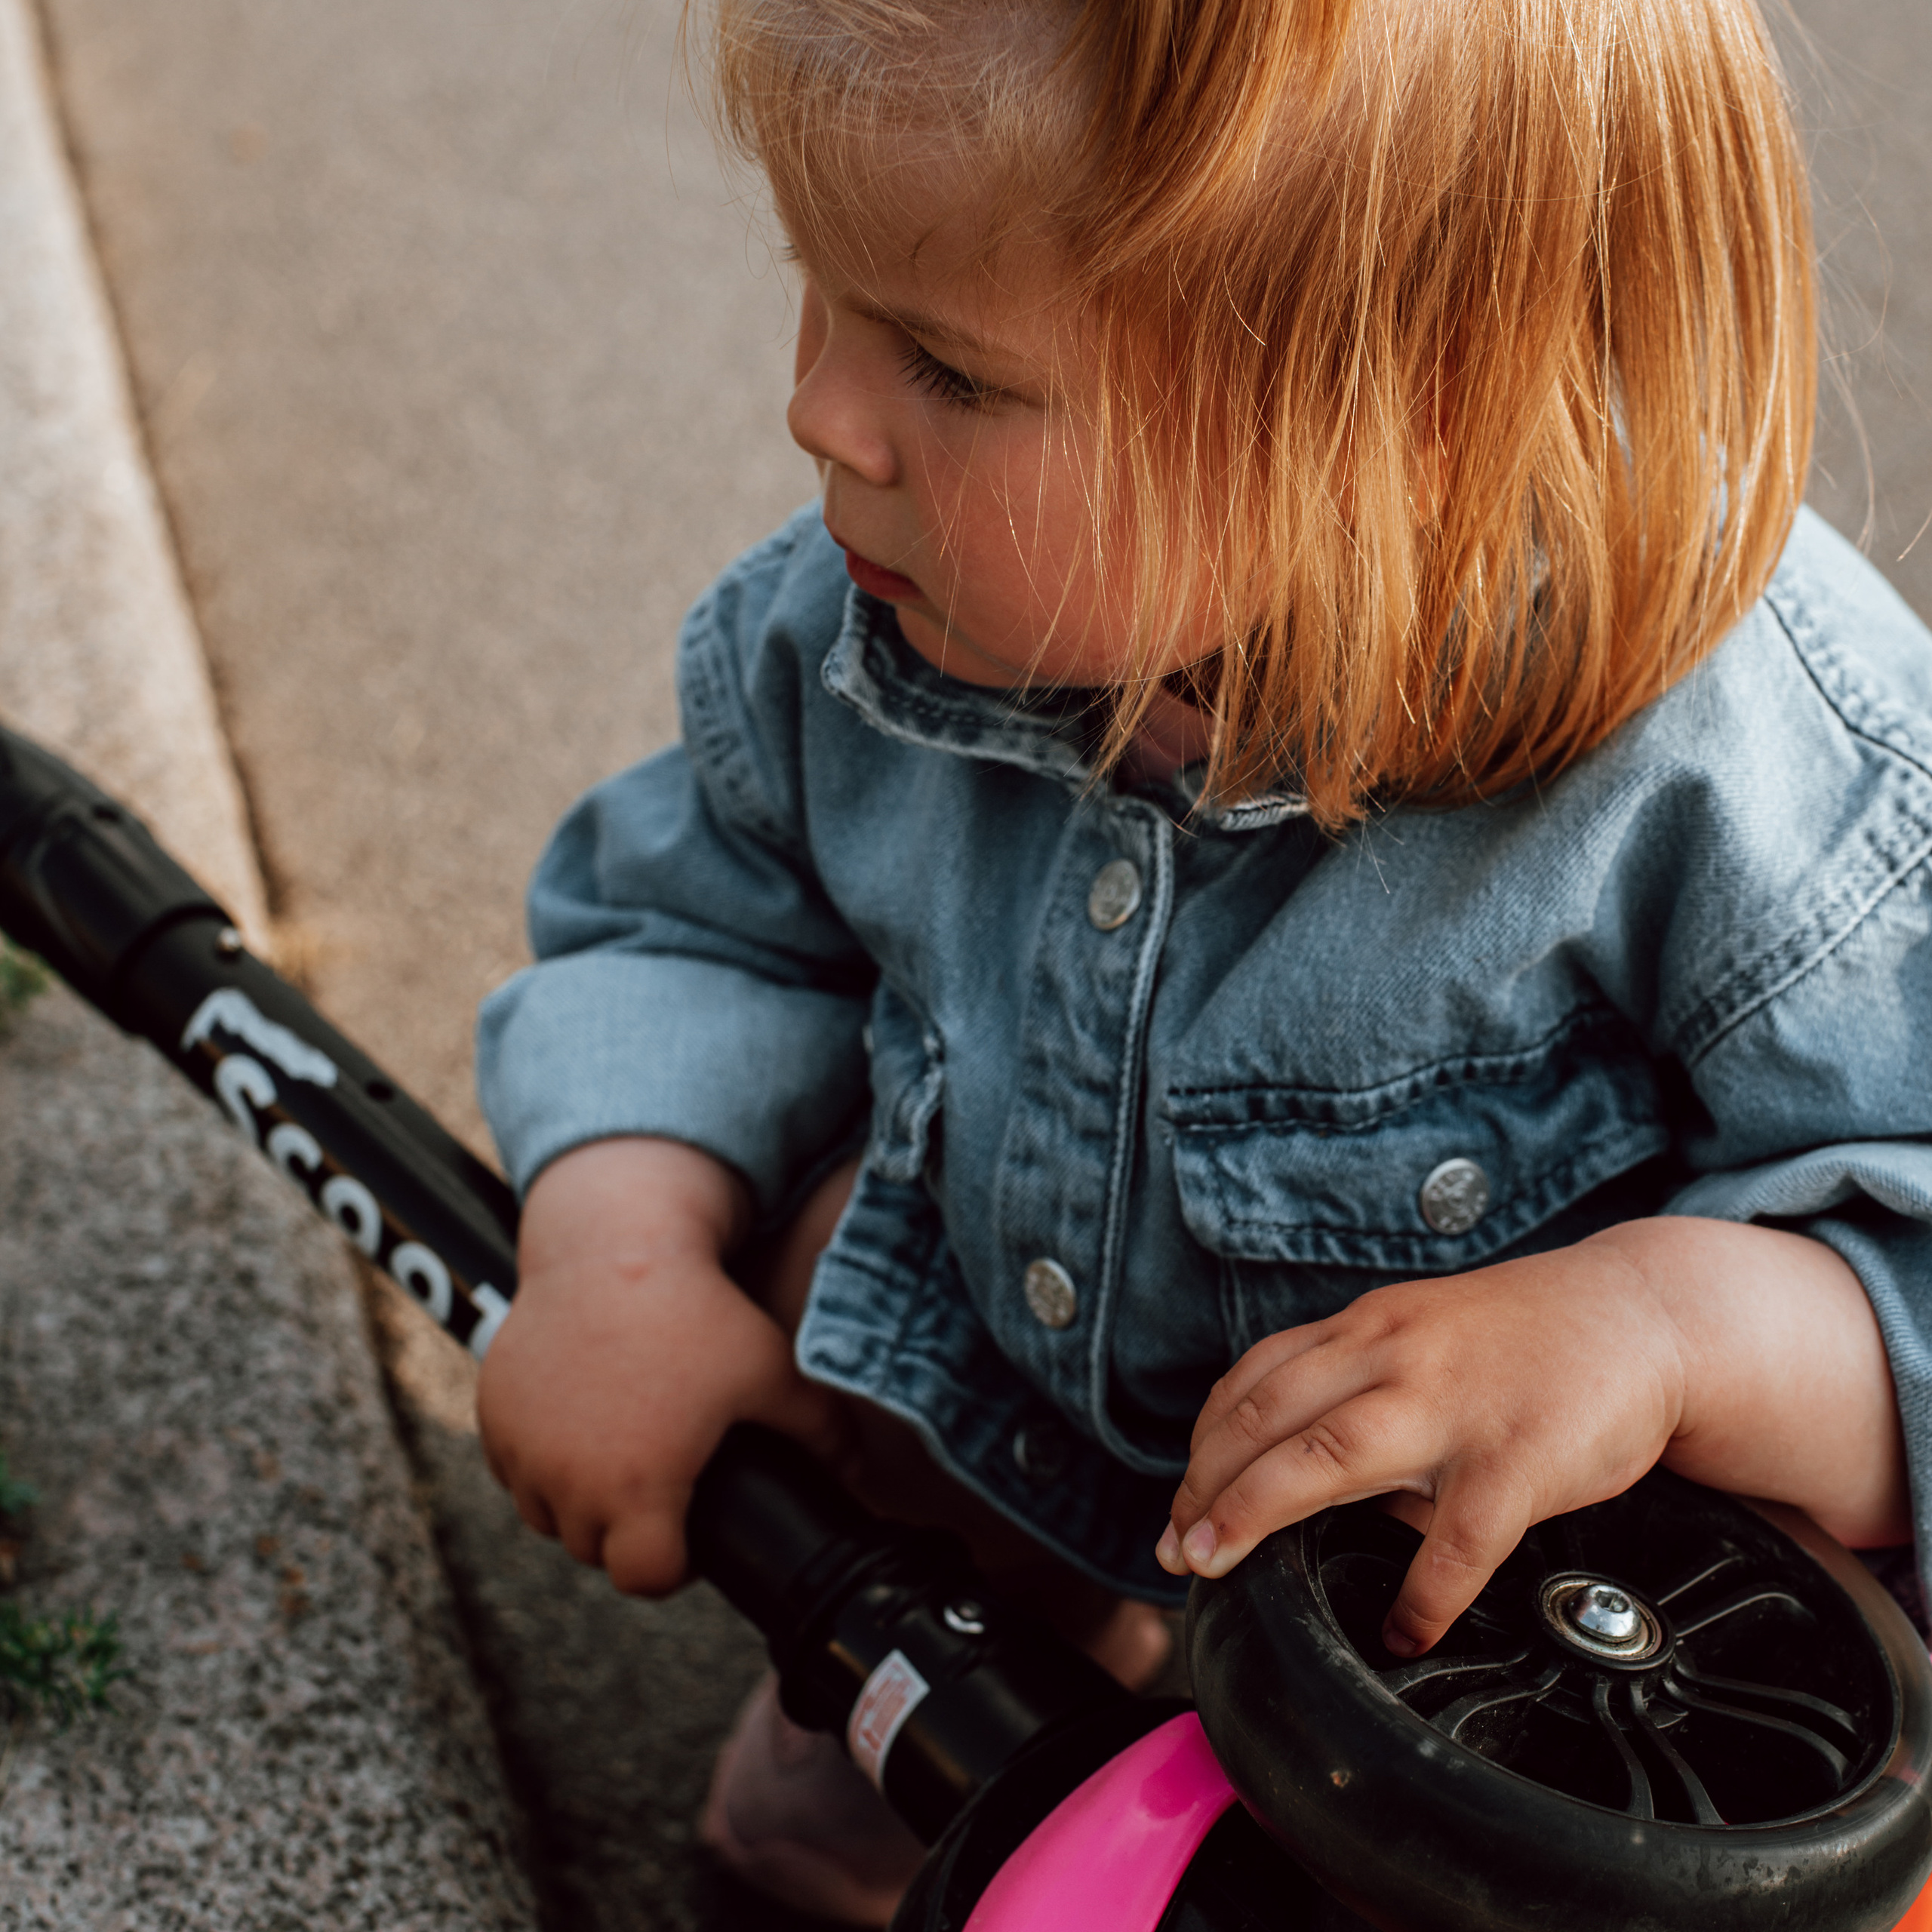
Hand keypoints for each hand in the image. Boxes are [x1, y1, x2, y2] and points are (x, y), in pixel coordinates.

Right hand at [477, 1137, 848, 1595]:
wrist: (613, 1244)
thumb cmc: (697, 1311)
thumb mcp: (771, 1371)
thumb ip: (823, 1432)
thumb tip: (862, 1474)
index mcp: (638, 1489)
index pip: (644, 1579)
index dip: (674, 1566)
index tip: (689, 1533)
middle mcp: (567, 1481)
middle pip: (594, 1548)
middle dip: (628, 1530)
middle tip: (663, 1486)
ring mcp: (522, 1448)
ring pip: (547, 1513)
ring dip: (579, 1501)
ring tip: (621, 1459)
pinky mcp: (493, 1412)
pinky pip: (514, 1466)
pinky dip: (541, 1460)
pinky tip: (579, 1427)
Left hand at [1155, 1218, 1906, 1655]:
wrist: (1649, 1313)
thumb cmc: (1527, 1338)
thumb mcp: (1422, 1335)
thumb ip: (1358, 1389)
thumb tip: (1305, 1481)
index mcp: (1369, 1327)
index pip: (1254, 1380)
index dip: (1204, 1445)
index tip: (1177, 1503)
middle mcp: (1395, 1354)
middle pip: (1267, 1416)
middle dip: (1204, 1485)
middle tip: (1173, 1548)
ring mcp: (1454, 1403)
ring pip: (1328, 1454)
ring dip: (1255, 1511)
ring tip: (1216, 1566)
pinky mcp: (1519, 1455)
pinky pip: (1458, 1537)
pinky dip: (1423, 1592)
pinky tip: (1401, 1630)